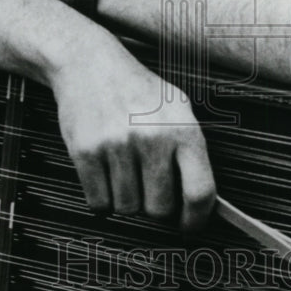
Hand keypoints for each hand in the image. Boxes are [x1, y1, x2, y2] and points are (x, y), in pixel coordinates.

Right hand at [52, 33, 215, 232]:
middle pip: (159, 209)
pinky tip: (104, 173)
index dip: (196, 219)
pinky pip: (98, 202)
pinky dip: (101, 198)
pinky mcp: (86, 151)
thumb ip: (191, 151)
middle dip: (154, 207)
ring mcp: (117, 145)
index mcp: (183, 129)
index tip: (188, 227)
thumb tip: (203, 201)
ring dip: (125, 199)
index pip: (199, 191)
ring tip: (123, 170)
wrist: (90, 63)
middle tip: (148, 187)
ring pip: (127, 208)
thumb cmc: (137, 89)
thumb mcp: (177, 108)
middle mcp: (152, 137)